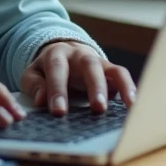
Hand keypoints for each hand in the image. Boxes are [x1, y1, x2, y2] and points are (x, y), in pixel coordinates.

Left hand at [20, 41, 136, 115]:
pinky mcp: (109, 70)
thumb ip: (34, 85)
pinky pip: (122, 75)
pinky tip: (133, 105)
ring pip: (112, 69)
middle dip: (94, 87)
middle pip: (89, 65)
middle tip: (98, 109)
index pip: (57, 70)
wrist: (62, 53)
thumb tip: (41, 100)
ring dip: (120, 86)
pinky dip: (129, 88)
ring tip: (128, 106)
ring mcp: (97, 61)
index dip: (58, 90)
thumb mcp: (32, 74)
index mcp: (57, 54)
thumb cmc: (46, 70)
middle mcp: (80, 54)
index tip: (58, 112)